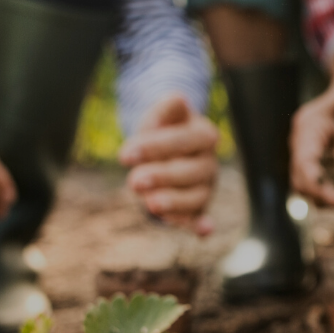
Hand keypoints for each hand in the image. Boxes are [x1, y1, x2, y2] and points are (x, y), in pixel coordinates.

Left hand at [120, 94, 218, 235]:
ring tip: (151, 204)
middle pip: (191, 172)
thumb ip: (167, 107)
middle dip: (163, 177)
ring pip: (196, 198)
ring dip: (175, 203)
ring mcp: (205, 187)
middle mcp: (209, 163)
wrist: (166, 147)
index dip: (155, 147)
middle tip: (134, 181)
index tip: (124, 155)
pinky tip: (202, 231)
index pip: (182, 141)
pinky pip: (200, 217)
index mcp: (205, 135)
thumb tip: (177, 100)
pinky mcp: (197, 208)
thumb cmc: (162, 129)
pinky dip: (202, 225)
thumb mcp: (161, 114)